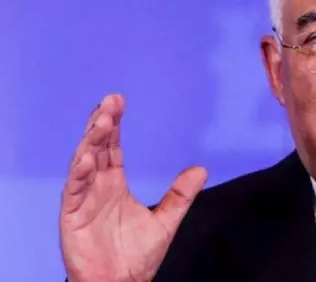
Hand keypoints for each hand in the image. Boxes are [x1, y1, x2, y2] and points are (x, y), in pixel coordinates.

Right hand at [60, 94, 207, 281]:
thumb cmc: (137, 257)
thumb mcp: (166, 221)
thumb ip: (181, 195)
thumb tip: (201, 169)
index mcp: (115, 184)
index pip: (113, 148)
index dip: (115, 126)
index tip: (118, 101)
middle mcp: (97, 187)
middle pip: (97, 149)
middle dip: (102, 125)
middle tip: (110, 102)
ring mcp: (83, 200)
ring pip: (83, 164)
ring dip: (90, 142)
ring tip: (101, 122)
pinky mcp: (72, 217)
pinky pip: (73, 191)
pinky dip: (79, 175)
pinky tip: (87, 159)